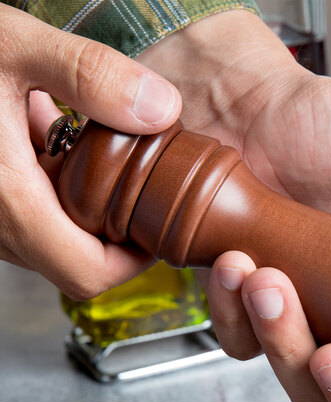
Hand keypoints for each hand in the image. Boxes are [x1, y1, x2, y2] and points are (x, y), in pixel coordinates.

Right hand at [0, 4, 181, 298]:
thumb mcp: (8, 44)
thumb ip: (87, 75)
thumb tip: (161, 109)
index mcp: (6, 200)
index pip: (88, 273)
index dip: (134, 261)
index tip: (157, 226)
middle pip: (77, 262)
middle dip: (117, 234)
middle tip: (142, 192)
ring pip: (54, 241)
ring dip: (88, 210)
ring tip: (104, 161)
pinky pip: (31, 216)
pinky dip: (57, 191)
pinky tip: (55, 143)